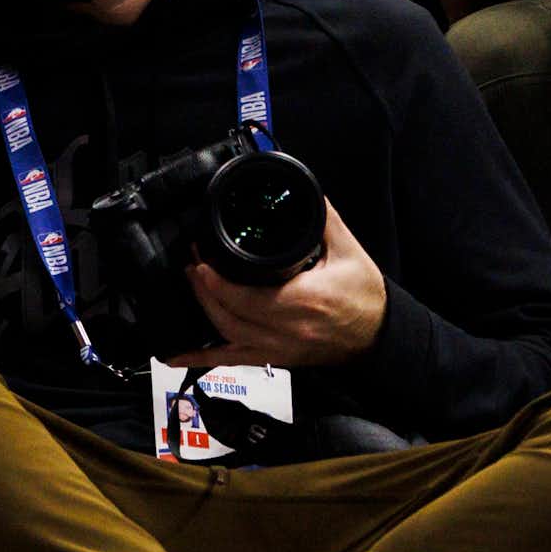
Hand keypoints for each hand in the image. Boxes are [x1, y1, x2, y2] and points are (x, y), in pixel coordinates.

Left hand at [173, 201, 386, 369]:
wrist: (376, 335)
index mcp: (302, 301)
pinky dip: (201, 357)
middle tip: (192, 262)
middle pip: (229, 314)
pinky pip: (231, 361)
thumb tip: (302, 190)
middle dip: (203, 288)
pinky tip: (174, 354)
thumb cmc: (364, 295)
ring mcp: (276, 349)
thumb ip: (323, 219)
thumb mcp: (347, 250)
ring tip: (192, 283)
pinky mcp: (273, 358)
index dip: (216, 279)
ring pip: (226, 335)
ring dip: (203, 309)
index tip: (202, 256)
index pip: (246, 296)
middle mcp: (285, 330)